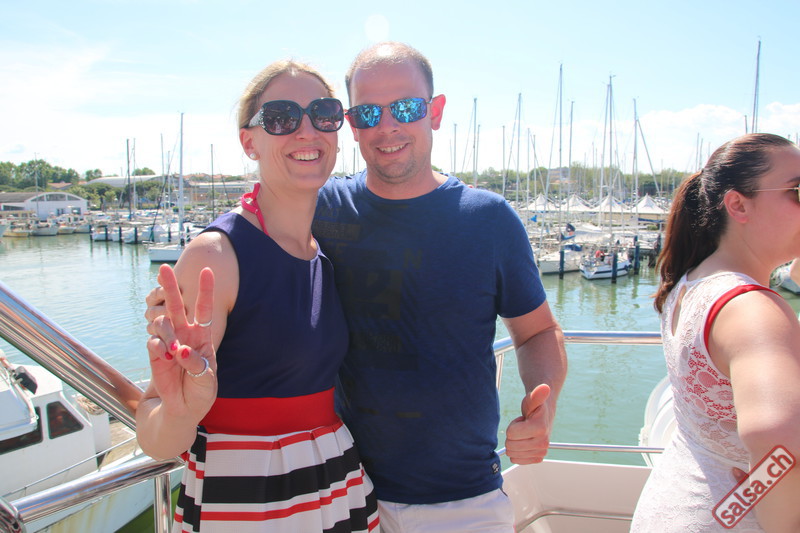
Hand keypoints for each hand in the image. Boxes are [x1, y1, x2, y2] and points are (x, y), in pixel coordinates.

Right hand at [147, 264, 216, 422]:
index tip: (208, 270)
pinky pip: (153, 342)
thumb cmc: (199, 394)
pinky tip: (164, 358)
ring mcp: (169, 343)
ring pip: (163, 324)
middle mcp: (186, 336)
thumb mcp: (206, 381)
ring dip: (168, 334)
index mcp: (203, 338)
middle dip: (171, 287)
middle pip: (178, 307)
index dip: (205, 290)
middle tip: (163, 268)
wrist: (180, 411)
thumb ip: (196, 365)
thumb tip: (180, 350)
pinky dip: (158, 348)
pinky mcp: (155, 354)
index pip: (204, 310)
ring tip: (172, 352)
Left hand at [505, 384, 552, 463]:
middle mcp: (543, 443)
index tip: (522, 421)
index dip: (513, 425)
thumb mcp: (532, 400)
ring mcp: (541, 452)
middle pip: (510, 445)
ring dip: (515, 442)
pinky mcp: (538, 458)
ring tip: (524, 433)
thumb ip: (536, 395)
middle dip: (513, 435)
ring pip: (512, 454)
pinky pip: (517, 460)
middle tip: (522, 427)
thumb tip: (545, 387)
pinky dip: (517, 452)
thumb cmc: (534, 407)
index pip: (511, 433)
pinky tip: (524, 442)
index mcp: (540, 429)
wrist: (543, 416)